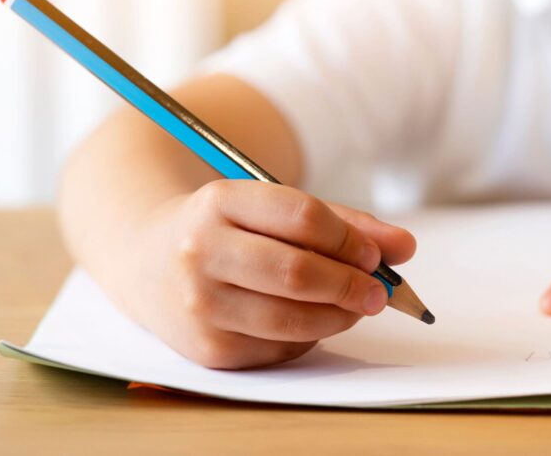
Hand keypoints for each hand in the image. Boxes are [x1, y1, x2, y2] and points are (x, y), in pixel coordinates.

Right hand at [118, 180, 415, 368]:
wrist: (145, 259)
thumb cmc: (225, 228)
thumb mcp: (269, 207)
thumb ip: (340, 222)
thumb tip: (406, 247)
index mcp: (219, 202)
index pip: (301, 217)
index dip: (349, 238)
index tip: (375, 253)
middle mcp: (200, 251)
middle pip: (297, 273)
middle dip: (351, 285)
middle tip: (380, 291)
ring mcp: (199, 304)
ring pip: (291, 320)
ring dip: (338, 316)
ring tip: (356, 306)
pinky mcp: (205, 348)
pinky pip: (277, 349)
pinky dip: (308, 337)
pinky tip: (313, 321)